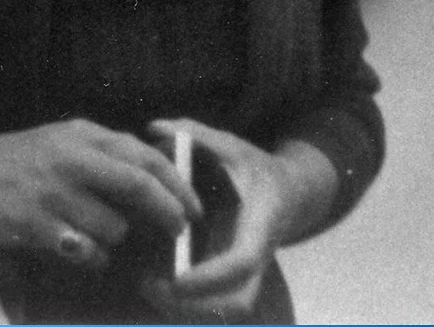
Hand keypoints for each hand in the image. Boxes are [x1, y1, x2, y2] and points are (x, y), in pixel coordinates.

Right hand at [0, 118, 198, 270]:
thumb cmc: (21, 160)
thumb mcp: (64, 140)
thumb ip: (107, 153)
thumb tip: (160, 176)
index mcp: (82, 135)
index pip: (146, 156)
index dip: (177, 184)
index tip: (193, 207)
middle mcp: (70, 158)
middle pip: (138, 186)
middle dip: (167, 213)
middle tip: (178, 231)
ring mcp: (52, 193)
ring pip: (113, 228)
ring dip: (116, 241)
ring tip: (97, 237)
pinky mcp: (35, 225)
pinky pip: (85, 252)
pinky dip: (90, 258)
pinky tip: (75, 249)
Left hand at [146, 121, 336, 320]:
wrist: (287, 193)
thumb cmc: (254, 168)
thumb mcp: (231, 145)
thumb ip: (195, 134)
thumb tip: (155, 126)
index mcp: (261, 224)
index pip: (243, 261)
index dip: (211, 276)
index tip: (176, 279)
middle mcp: (258, 257)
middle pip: (236, 302)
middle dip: (194, 306)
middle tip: (151, 287)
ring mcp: (249, 276)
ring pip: (226, 312)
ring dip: (186, 311)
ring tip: (146, 288)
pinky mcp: (235, 284)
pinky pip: (216, 309)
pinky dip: (185, 307)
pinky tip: (154, 287)